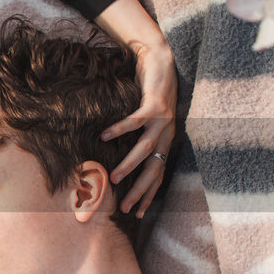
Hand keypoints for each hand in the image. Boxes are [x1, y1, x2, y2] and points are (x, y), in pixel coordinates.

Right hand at [102, 41, 176, 217]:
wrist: (160, 60)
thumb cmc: (150, 90)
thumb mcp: (148, 118)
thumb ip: (140, 135)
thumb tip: (119, 152)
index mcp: (166, 141)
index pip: (159, 175)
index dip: (149, 194)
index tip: (137, 213)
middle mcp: (167, 134)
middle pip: (155, 169)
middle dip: (140, 190)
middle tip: (126, 208)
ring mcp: (163, 120)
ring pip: (146, 149)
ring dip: (130, 165)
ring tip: (114, 178)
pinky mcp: (154, 105)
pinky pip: (136, 121)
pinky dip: (120, 129)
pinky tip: (105, 136)